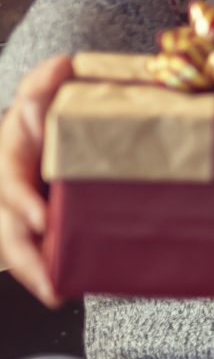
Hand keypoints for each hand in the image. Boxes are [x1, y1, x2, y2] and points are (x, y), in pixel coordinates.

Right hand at [0, 56, 72, 309]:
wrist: (49, 123)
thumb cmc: (48, 106)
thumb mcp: (44, 88)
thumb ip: (47, 81)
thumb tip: (60, 64)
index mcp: (11, 152)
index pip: (8, 179)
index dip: (20, 201)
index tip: (40, 220)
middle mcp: (7, 185)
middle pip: (6, 227)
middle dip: (25, 255)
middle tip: (49, 281)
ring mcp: (15, 208)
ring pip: (14, 246)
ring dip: (32, 272)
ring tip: (55, 293)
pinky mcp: (32, 225)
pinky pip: (31, 253)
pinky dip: (42, 273)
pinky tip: (61, 290)